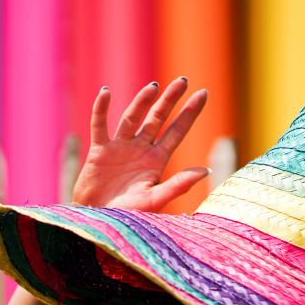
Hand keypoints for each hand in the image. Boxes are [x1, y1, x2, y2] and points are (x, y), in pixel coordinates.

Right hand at [71, 79, 208, 210]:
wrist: (97, 223)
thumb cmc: (128, 216)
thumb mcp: (155, 200)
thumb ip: (178, 184)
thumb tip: (206, 170)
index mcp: (158, 161)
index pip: (178, 131)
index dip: (190, 113)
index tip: (203, 94)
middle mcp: (141, 150)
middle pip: (158, 119)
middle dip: (170, 100)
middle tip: (183, 81)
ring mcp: (121, 148)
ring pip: (132, 118)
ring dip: (142, 102)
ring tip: (154, 86)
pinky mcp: (100, 151)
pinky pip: (100, 125)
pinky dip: (101, 109)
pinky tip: (106, 92)